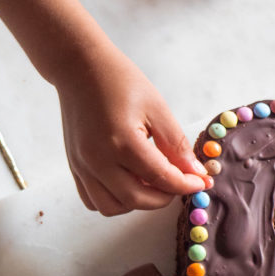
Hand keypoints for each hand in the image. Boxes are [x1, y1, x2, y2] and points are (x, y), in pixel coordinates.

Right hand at [55, 44, 209, 215]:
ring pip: (112, 207)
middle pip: (137, 199)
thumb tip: (194, 174)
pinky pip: (93, 201)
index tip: (200, 182)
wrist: (79, 68)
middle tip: (177, 183)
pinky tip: (128, 182)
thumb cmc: (119, 81)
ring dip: (136, 202)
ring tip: (150, 181)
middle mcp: (98, 160)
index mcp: (122, 142)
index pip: (161, 178)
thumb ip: (176, 145)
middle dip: (163, 197)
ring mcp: (82, 166)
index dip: (185, 184)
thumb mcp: (156, 107)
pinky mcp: (75, 168)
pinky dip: (114, 200)